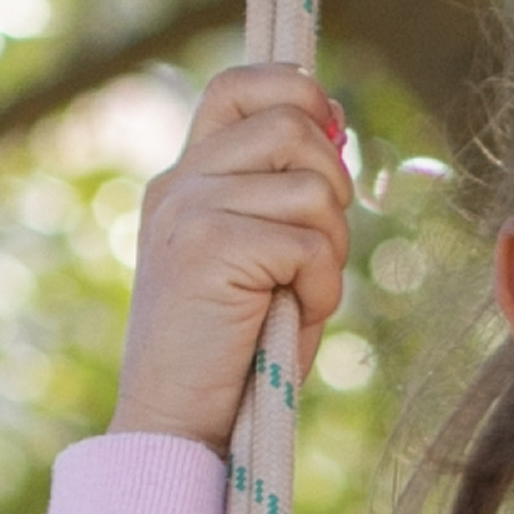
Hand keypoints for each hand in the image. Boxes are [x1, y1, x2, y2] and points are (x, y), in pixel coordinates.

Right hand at [113, 63, 361, 452]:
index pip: (242, 86)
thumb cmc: (233, 356)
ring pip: (311, 185)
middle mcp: (180, 183)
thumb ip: (285, 193)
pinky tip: (292, 318)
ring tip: (299, 294)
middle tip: (317, 251)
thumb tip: (336, 124)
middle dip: (333, 186)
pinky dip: (322, 288)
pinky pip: (309, 242)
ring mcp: (189, 211)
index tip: (328, 139)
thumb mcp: (260, 259)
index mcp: (186, 179)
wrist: (177, 427)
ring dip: (330, 248)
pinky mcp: (209, 247)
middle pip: (292, 122)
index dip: (299, 93)